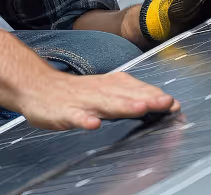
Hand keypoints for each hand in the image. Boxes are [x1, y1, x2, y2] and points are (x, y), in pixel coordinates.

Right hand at [19, 70, 179, 130]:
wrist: (35, 85)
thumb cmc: (73, 92)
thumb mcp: (104, 89)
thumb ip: (130, 95)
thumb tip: (160, 100)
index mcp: (110, 85)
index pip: (136, 89)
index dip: (155, 96)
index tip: (175, 104)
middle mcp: (99, 91)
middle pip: (126, 95)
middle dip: (147, 99)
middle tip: (166, 103)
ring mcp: (81, 101)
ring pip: (105, 103)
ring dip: (123, 105)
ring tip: (141, 107)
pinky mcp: (63, 112)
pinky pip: (75, 116)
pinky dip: (84, 119)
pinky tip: (93, 124)